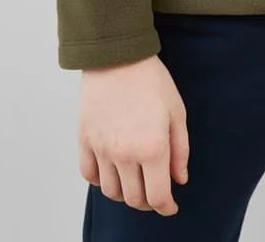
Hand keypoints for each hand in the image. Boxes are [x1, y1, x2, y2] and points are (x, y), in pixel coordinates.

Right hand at [78, 54, 189, 214]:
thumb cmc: (151, 80)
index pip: (157, 197)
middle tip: (156, 192)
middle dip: (148, 201)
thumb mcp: (177, 112)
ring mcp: (102, 149)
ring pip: (111, 191)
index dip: (166, 207)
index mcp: (152, 148)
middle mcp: (125, 154)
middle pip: (134, 199)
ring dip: (125, 193)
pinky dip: (101, 180)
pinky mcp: (85, 140)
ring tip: (135, 181)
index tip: (171, 206)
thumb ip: (180, 151)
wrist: (118, 56)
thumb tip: (179, 180)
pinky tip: (113, 171)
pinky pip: (89, 175)